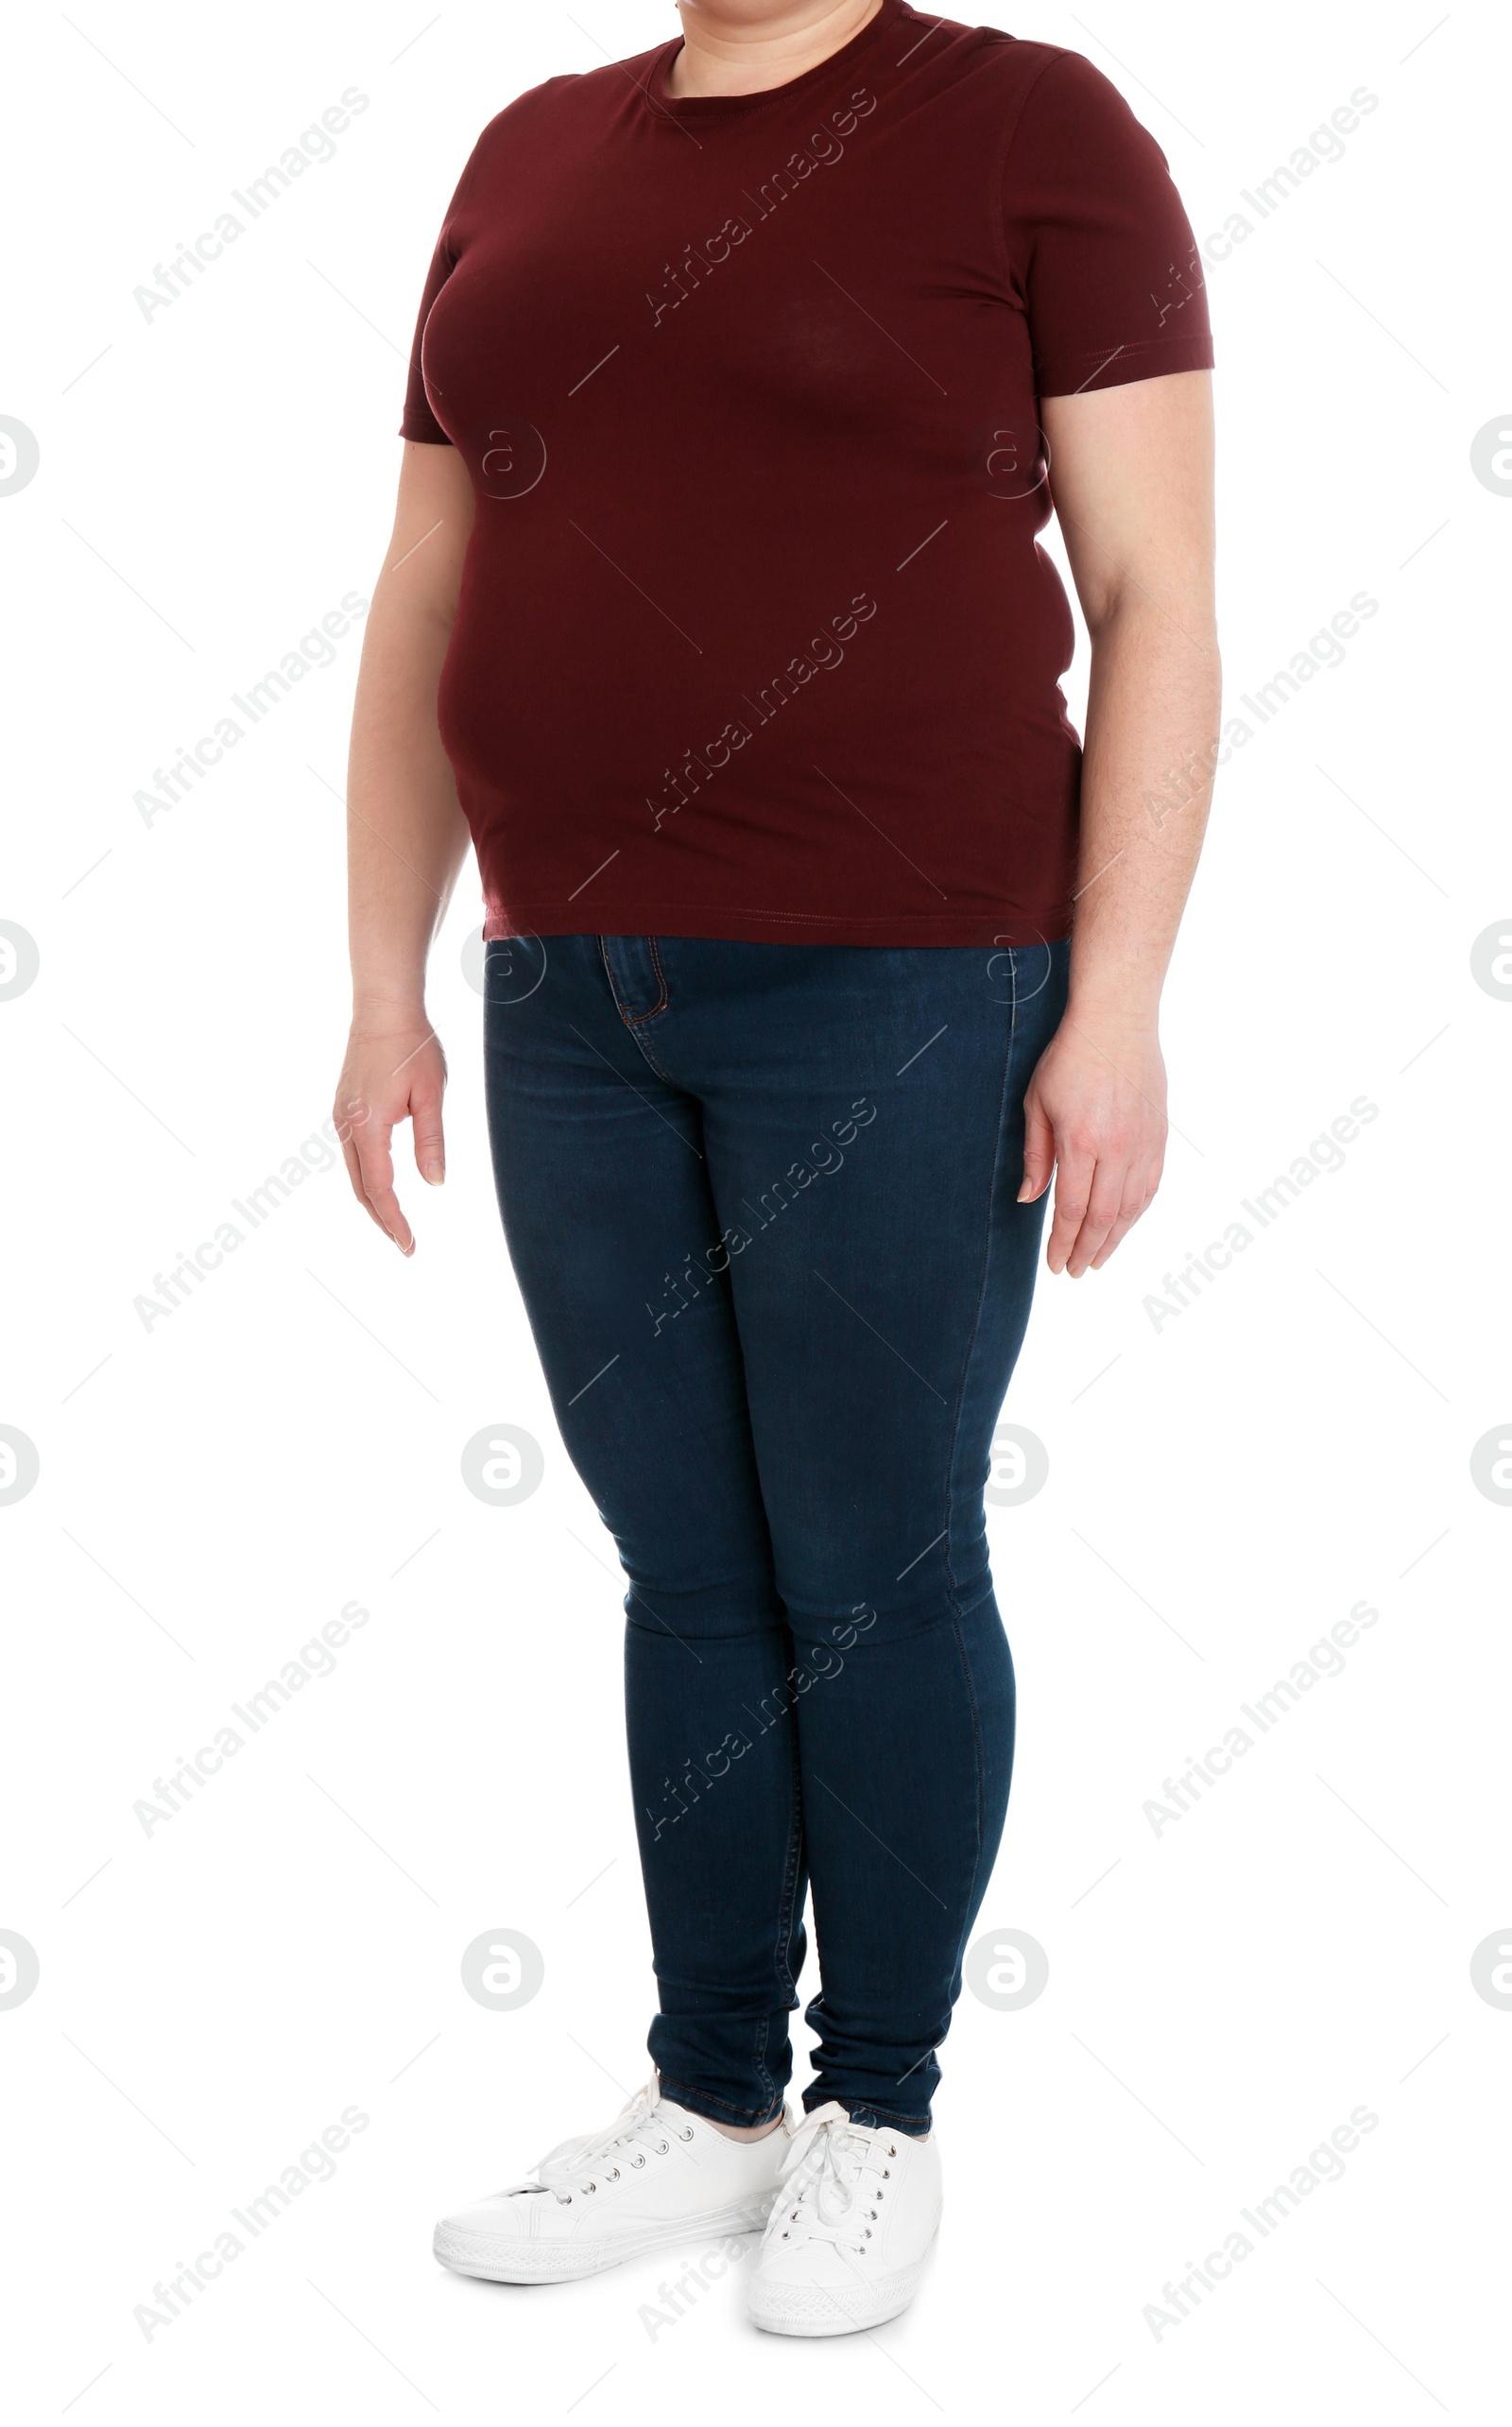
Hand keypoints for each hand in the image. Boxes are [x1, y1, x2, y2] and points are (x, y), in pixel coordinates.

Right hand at [333, 1008, 447, 1255]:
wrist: (383, 1008)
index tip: (409, 1247)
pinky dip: (367, 1178)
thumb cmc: (413, 1046)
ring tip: (396, 1223)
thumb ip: (431, 1142)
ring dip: (373, 1201)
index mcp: (368, 1127)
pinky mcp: (343, 1107)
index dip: (395, 1222)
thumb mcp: (430, 1096)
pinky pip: (353, 1154)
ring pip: (354, 1173)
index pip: (380, 1190)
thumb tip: (435, 1183)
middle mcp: (347, 1125)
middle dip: (382, 1220)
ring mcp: (341, 1116)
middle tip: (405, 1245)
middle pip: (361, 1189)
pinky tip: (383, 1185)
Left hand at [1019, 1012, 1166, 1275]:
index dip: (1063, 1242)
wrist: (1117, 1022)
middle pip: (1104, 1217)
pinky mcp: (1159, 1136)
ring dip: (1115, 1239)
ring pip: (1132, 1207)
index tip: (1054, 1263)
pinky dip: (1137, 1213)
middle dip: (1087, 1249)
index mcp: (1081, 1141)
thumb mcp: (1037, 1104)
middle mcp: (1117, 1147)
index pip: (1073, 1208)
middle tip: (1075, 1271)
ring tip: (1098, 1259)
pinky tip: (1124, 1226)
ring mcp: (1143, 1143)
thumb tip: (1029, 1200)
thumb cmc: (1069, 1059)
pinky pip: (1151, 1186)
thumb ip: (1036, 1156)